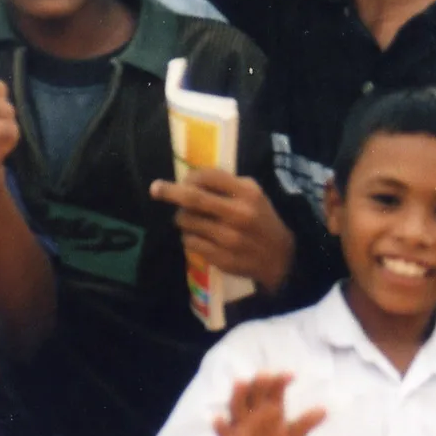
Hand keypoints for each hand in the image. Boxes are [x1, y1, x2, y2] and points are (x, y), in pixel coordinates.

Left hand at [151, 167, 294, 293]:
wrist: (280, 257)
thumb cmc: (260, 220)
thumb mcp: (252, 195)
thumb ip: (225, 185)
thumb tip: (188, 179)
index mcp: (247, 193)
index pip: (208, 177)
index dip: (189, 177)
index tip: (181, 181)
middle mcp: (238, 214)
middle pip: (193, 198)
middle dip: (169, 192)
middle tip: (155, 189)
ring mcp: (228, 238)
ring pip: (187, 221)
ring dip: (182, 218)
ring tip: (191, 219)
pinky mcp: (221, 258)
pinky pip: (190, 242)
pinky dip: (189, 237)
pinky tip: (199, 236)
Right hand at [215, 373, 323, 435]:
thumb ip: (305, 423)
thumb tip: (325, 410)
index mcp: (269, 408)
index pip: (274, 390)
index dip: (280, 381)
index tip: (290, 375)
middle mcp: (252, 412)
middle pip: (254, 394)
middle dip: (259, 384)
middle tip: (265, 374)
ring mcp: (239, 425)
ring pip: (237, 406)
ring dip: (238, 395)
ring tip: (241, 382)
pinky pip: (223, 432)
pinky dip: (219, 426)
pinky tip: (216, 418)